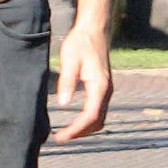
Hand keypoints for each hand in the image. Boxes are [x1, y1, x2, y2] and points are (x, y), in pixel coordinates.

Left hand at [53, 23, 112, 142]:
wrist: (94, 29)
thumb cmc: (80, 42)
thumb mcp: (69, 59)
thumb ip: (67, 81)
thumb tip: (64, 104)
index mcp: (99, 86)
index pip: (90, 117)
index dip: (76, 130)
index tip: (61, 137)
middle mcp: (106, 90)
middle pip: (97, 122)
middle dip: (80, 133)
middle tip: (61, 138)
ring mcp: (106, 89)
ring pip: (99, 118)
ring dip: (85, 128)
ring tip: (66, 132)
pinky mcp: (103, 87)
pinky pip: (98, 110)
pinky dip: (88, 120)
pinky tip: (75, 121)